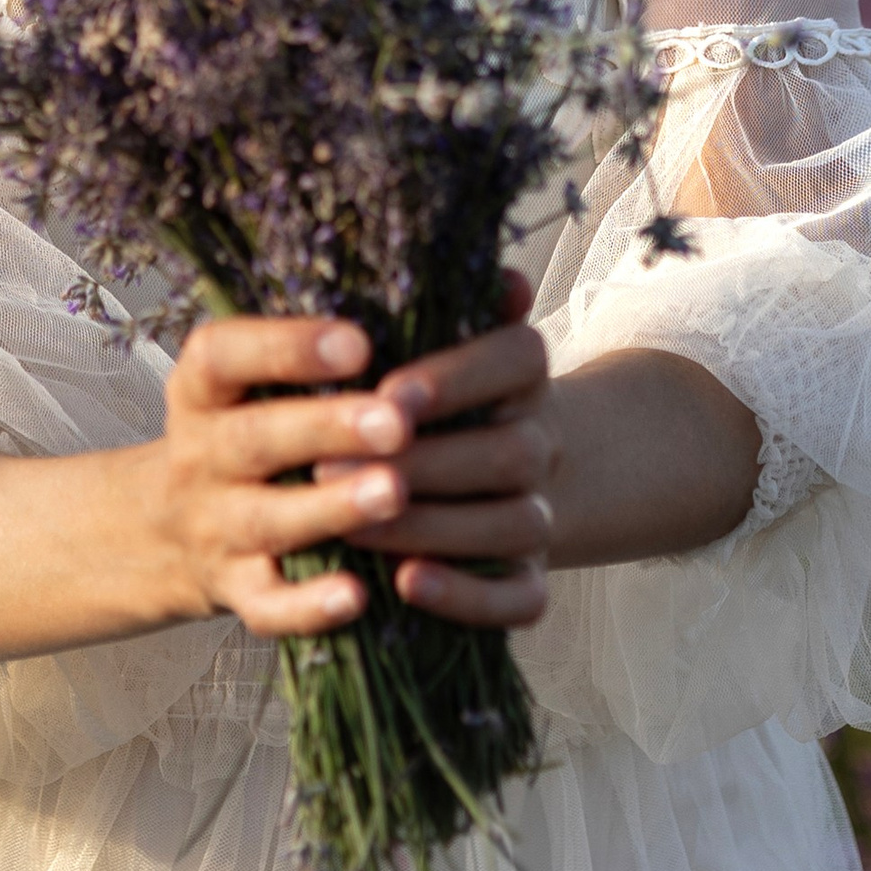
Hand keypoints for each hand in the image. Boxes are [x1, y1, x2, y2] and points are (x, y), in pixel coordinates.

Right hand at [153, 313, 438, 642]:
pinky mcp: (238, 590)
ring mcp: (215, 526)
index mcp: (207, 385)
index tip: (360, 340)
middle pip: (252, 438)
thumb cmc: (264, 424)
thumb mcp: (277, 368)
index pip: (227, 353)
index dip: (288, 347)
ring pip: (268, 521)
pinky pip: (268, 607)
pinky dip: (309, 606)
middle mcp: (202, 453)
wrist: (174, 526)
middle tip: (397, 423)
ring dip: (331, 510)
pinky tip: (358, 597)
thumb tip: (508, 285)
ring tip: (394, 494)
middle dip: (326, 428)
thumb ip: (371, 324)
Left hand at [320, 270, 553, 631]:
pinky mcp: (526, 578)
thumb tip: (490, 272)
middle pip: (512, 451)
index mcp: (520, 375)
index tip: (388, 391)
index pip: (520, 359)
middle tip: (331, 469)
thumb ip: (436, 306)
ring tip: (351, 529)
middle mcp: (539, 442)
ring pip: (516, 523)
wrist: (471, 474)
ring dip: (432, 528)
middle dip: (424, 464)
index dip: (458, 377)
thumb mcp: (420, 342)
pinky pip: (522, 599)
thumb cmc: (418, 397)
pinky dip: (469, 597)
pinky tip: (407, 585)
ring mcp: (536, 513)